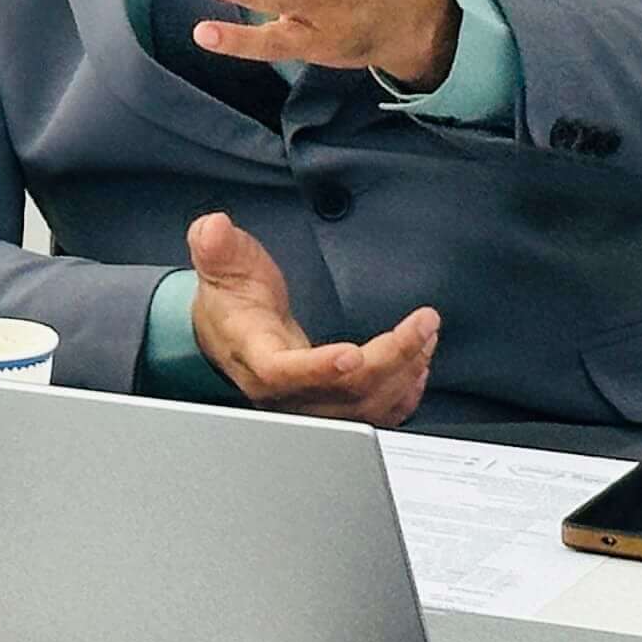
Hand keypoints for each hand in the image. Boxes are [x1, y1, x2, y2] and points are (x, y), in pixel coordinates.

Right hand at [184, 211, 438, 424]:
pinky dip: (403, 394)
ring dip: (404, 373)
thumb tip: (215, 228)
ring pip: (365, 407)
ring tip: (426, 335)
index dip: (317, 369)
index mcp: (254, 355)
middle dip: (391, 360)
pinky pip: (374, 414)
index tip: (352, 355)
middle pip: (342, 394)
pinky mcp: (331, 406)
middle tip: (423, 324)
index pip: (281, 373)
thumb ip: (216, 245)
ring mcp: (310, 403)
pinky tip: (419, 366)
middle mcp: (284, 390)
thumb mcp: (220, 265)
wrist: (230, 333)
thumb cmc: (231, 303)